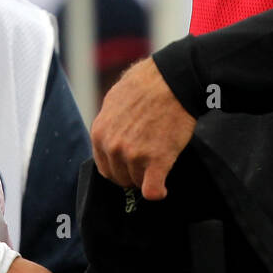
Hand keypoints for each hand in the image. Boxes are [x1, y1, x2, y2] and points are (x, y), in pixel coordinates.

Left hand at [90, 56, 194, 199]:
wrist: (173, 80)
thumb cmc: (146, 83)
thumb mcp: (114, 99)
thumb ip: (109, 123)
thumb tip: (110, 133)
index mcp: (100, 133)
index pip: (104, 167)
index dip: (118, 168)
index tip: (130, 166)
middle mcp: (113, 147)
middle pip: (119, 177)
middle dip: (132, 174)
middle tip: (146, 166)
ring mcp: (134, 155)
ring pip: (137, 182)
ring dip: (147, 178)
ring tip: (159, 165)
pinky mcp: (157, 161)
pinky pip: (152, 190)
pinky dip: (157, 192)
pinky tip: (163, 189)